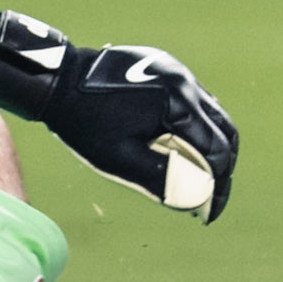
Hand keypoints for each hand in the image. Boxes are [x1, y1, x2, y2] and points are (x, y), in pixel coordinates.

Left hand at [0, 12, 238, 222]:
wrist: (57, 81)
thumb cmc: (84, 123)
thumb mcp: (120, 160)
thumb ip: (161, 179)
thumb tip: (195, 200)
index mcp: (177, 102)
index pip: (216, 150)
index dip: (217, 186)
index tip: (209, 213)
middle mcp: (185, 81)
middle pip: (224, 131)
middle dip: (222, 168)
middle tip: (211, 198)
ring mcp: (177, 71)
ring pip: (212, 115)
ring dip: (211, 146)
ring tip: (199, 177)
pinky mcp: (166, 68)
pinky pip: (194, 101)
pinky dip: (196, 127)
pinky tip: (182, 148)